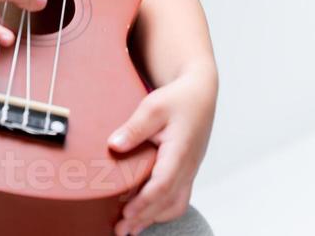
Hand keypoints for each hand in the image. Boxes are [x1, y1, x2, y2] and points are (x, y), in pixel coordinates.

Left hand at [108, 63, 217, 235]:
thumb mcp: (153, 106)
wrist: (200, 93)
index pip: (163, 184)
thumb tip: (114, 145)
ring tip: (130, 227)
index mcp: (180, 151)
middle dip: (143, 218)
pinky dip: (162, 210)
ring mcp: (189, 170)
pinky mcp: (187, 171)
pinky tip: (146, 214)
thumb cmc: (179, 99)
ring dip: (153, 217)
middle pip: (167, 201)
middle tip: (120, 229)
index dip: (144, 202)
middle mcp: (187, 166)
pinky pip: (177, 198)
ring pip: (175, 204)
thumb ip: (134, 127)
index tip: (126, 212)